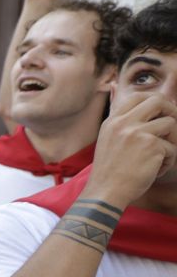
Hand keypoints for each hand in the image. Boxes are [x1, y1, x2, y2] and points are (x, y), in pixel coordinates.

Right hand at [85, 92, 176, 208]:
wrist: (105, 192)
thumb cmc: (109, 169)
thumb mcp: (107, 136)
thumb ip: (117, 115)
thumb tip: (113, 84)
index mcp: (113, 121)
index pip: (138, 96)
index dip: (155, 102)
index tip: (159, 114)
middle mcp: (124, 123)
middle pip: (158, 101)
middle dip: (171, 111)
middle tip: (169, 127)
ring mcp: (138, 134)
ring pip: (170, 124)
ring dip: (171, 141)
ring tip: (161, 155)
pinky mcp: (152, 147)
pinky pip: (172, 148)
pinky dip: (168, 161)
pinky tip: (155, 170)